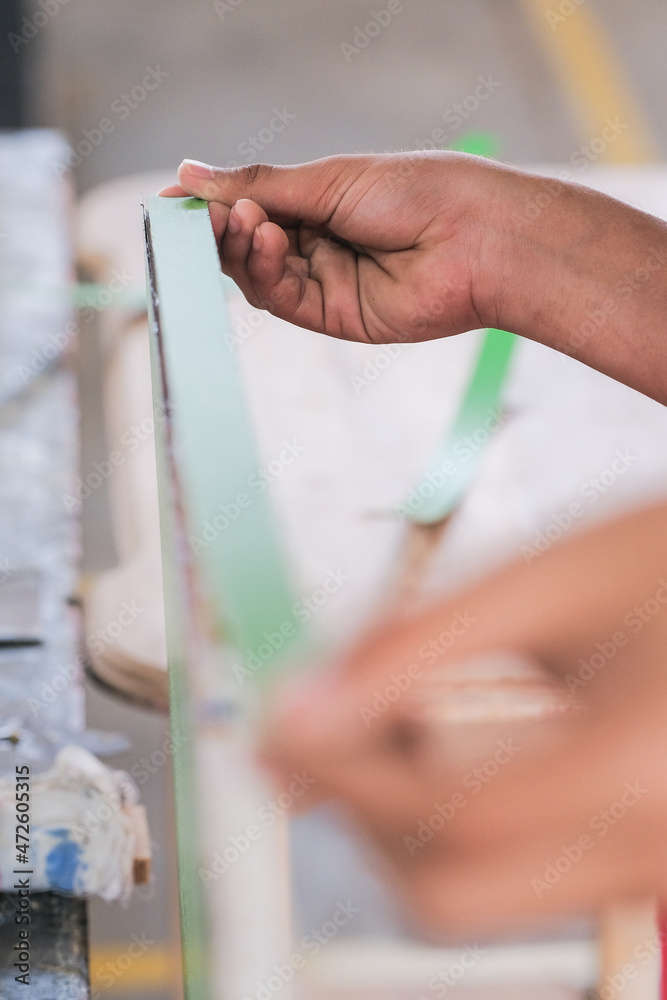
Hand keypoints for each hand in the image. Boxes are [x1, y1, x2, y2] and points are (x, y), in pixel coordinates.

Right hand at [160, 152, 504, 343]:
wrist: (474, 236)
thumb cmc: (414, 192)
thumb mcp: (329, 179)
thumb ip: (259, 184)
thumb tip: (188, 173)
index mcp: (319, 204)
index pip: (251, 207)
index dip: (215, 205)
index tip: (177, 200)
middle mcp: (318, 245)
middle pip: (247, 246)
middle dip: (222, 229)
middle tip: (205, 214)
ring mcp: (325, 283)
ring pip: (258, 276)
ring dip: (241, 248)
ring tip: (243, 220)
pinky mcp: (335, 317)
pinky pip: (283, 298)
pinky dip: (266, 271)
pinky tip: (268, 240)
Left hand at [259, 503, 666, 935]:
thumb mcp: (548, 583)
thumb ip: (416, 645)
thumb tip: (308, 704)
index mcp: (632, 766)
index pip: (439, 813)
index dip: (341, 771)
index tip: (284, 727)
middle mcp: (652, 846)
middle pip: (452, 892)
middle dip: (362, 816)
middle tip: (323, 737)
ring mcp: (654, 869)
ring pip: (483, 896)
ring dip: (404, 823)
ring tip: (382, 728)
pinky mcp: (643, 860)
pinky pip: (522, 878)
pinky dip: (460, 828)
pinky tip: (441, 752)